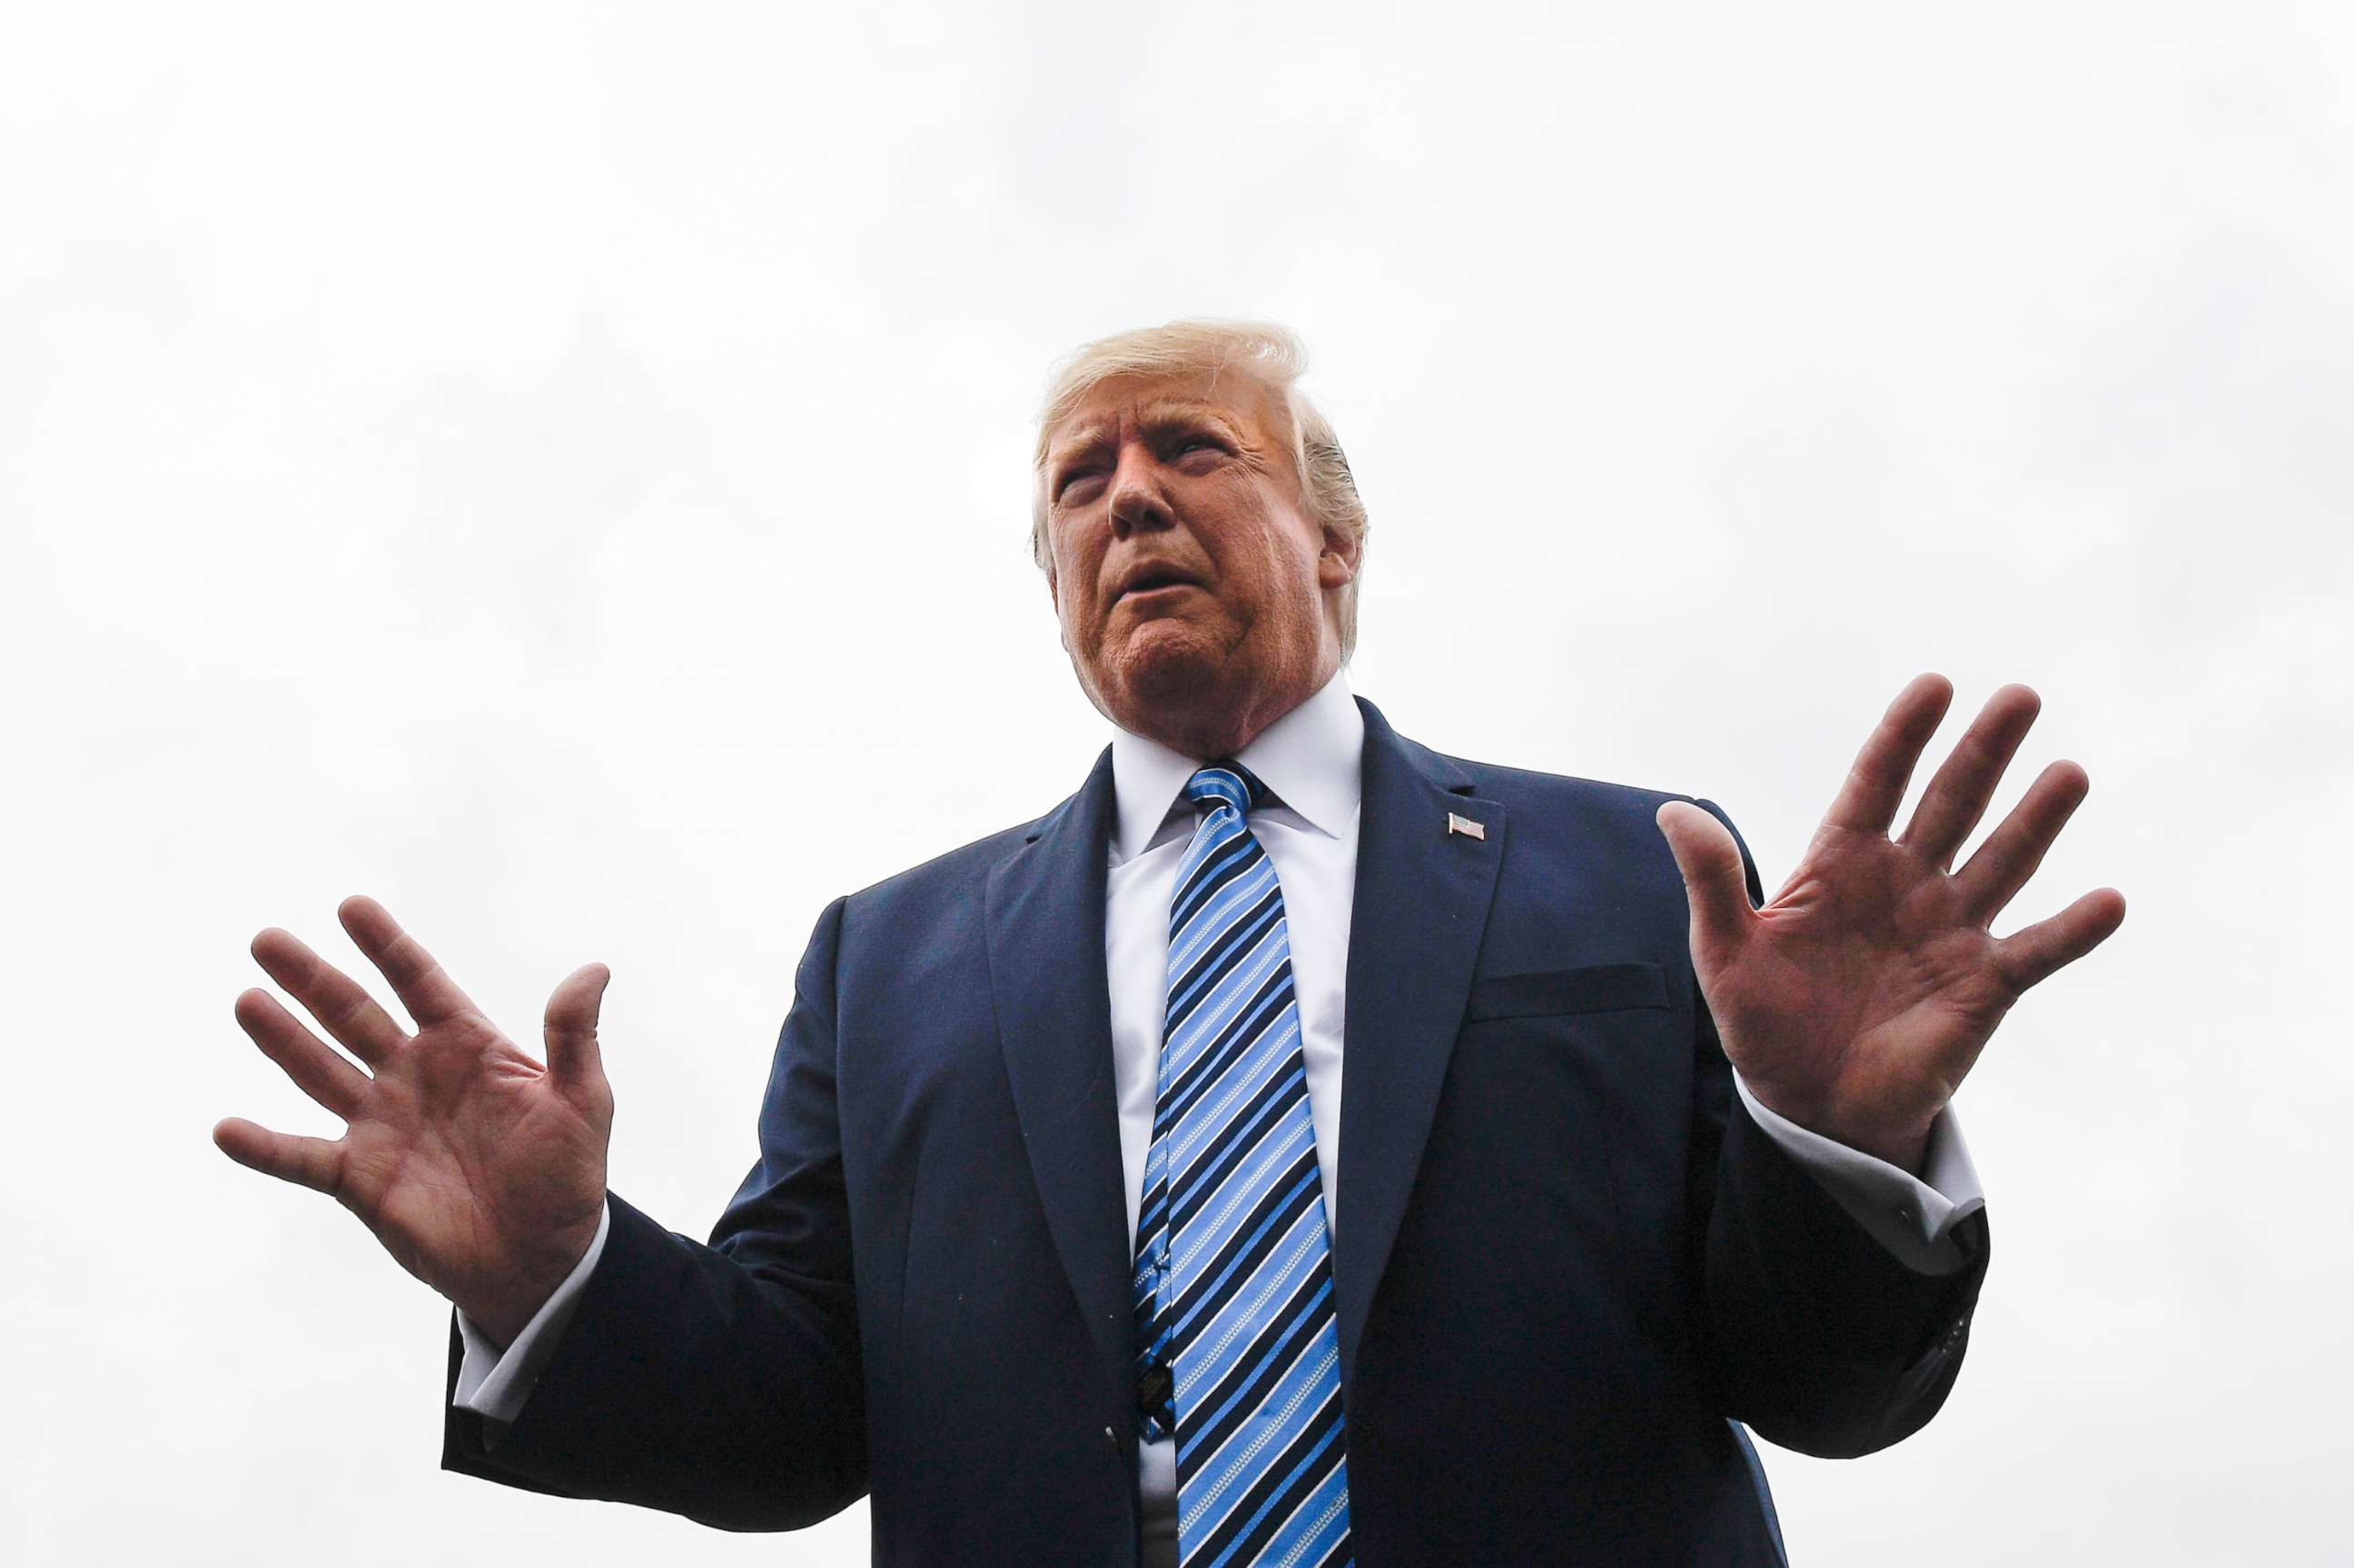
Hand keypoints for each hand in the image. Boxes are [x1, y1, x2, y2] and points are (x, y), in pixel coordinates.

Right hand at [214, 895, 613, 1345]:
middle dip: (312, 979)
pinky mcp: (359, 1179)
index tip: (351, 906)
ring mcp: (381, 1124)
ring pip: (319, 1071)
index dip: (387, 945)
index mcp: (466, 1046)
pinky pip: (302, 1158)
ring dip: (281, 1039)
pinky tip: (225, 1129)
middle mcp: (414, 1075)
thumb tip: (594, 969)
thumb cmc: (567, 1175)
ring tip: (247, 1001)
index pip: (419, 982)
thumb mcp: (581, 1102)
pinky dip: (264, 1147)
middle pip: (354, 1015)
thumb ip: (573, 1037)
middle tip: (267, 941)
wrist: (542, 1259)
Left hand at [1655, 674, 2125, 1171]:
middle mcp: (1905, 884)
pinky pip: (2036, 951)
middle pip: (1950, 804)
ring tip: (2069, 773)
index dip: (1903, 736)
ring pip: (2002, 861)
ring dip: (2037, 820)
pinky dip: (2072, 929)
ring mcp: (1950, 930)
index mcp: (1842, 864)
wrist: (1808, 1103)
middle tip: (2019, 696)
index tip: (1935, 686)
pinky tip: (2109, 899)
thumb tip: (1672, 812)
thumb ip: (1711, 880)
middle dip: (1983, 753)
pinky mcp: (1984, 985)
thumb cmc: (1765, 1020)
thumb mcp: (1725, 952)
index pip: (1877, 784)